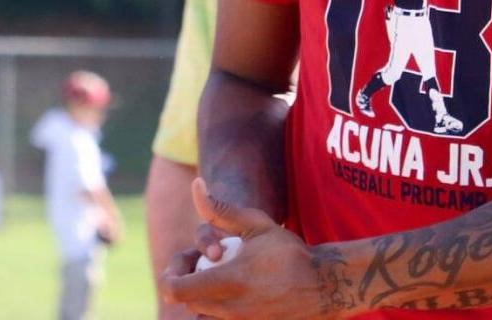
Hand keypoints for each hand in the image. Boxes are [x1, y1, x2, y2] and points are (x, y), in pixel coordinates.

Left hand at [159, 179, 355, 319]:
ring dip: (200, 298)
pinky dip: (217, 309)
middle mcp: (229, 308)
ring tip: (214, 278)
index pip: (177, 290)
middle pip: (186, 303)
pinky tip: (230, 292)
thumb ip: (221, 209)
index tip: (179, 265)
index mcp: (229, 280)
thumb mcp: (256, 224)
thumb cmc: (288, 252)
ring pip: (201, 316)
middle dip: (185, 283)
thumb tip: (196, 185)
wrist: (322, 286)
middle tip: (199, 265)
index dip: (169, 276)